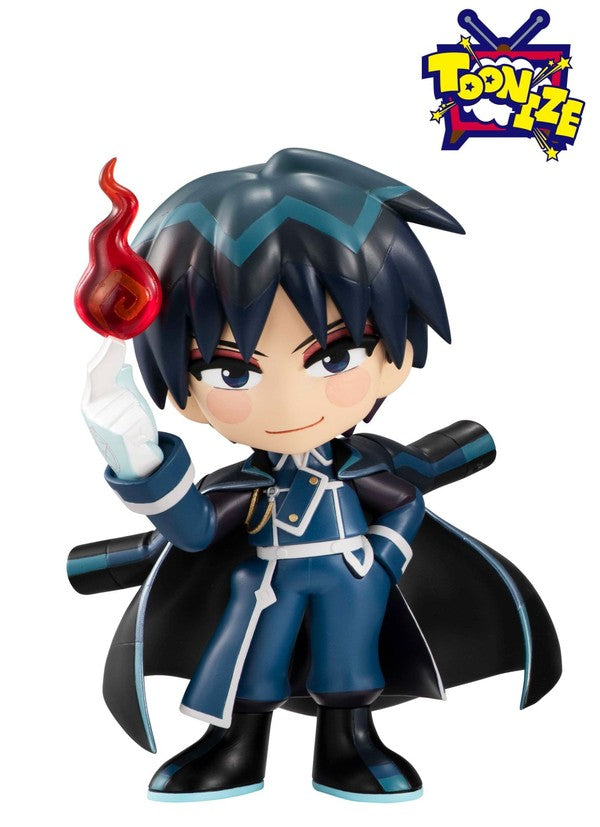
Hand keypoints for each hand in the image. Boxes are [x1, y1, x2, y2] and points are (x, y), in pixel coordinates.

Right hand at [82, 337, 163, 479]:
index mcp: (91, 401)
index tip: (116, 340)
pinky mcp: (116, 434)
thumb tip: (123, 364)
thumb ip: (122, 384)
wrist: (134, 461)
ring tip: (134, 422)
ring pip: (128, 399)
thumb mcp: (126, 402)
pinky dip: (140, 420)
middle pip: (108, 380)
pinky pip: (136, 414)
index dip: (105, 355)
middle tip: (119, 351)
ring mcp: (103, 422)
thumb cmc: (129, 427)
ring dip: (136, 408)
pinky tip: (138, 432)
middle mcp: (92, 411)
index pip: (95, 372)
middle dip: (116, 371)